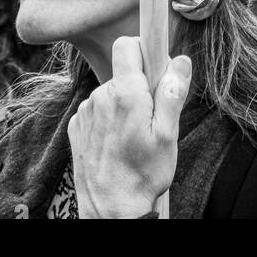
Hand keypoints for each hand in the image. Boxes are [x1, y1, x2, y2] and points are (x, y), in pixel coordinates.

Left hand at [68, 36, 191, 218]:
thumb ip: (172, 94)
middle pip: (122, 72)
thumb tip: (180, 60)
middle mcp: (100, 97)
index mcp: (125, 95)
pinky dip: (107, 119)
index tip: (154, 65)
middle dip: (139, 86)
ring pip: (110, 92)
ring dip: (123, 105)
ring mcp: (85, 112)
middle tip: (152, 117)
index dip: (143, 49)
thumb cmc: (143, 176)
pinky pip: (96, 109)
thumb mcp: (168, 136)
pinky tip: (117, 143)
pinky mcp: (76, 126)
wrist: (110, 211)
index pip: (127, 45)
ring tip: (133, 136)